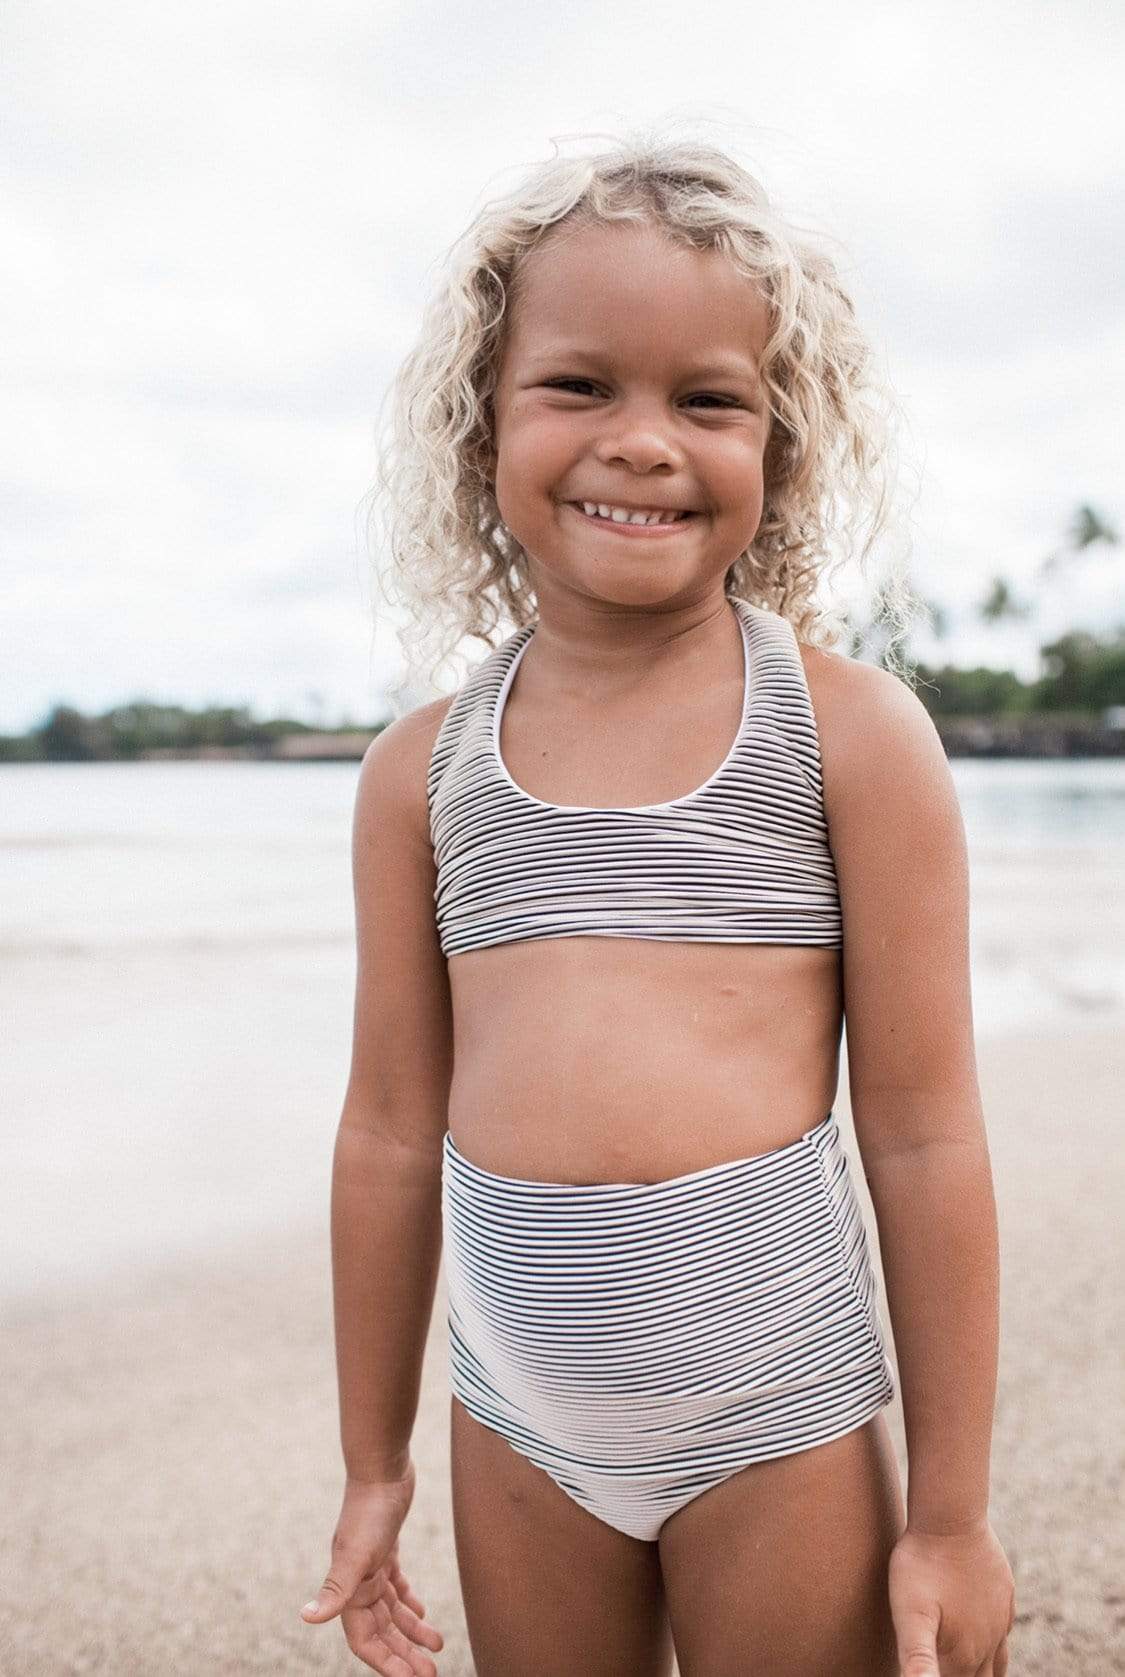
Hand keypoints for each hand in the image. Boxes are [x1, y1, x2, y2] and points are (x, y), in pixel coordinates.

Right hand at [300, 1458, 443, 1674]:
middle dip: (404, 1654)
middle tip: (431, 1672)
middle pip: (382, 1631)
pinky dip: (409, 1603)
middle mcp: (358, 1582)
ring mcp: (372, 1566)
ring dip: (412, 1632)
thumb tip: (306, 1618)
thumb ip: (335, 1588)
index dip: (385, 1662)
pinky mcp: (387, 1550)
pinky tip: (423, 1613)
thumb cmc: (369, 1510)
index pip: (364, 1640)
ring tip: (437, 1647)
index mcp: (350, 1590)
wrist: (382, 1468)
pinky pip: (396, 1586)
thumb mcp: (356, 1553)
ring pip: (392, 1611)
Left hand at [889, 1520, 1014, 1675]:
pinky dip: (995, 1644)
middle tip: (951, 1669)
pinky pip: (1003, 1630)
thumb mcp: (910, 1614)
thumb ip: (917, 1659)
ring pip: (997, 1662)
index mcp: (964, 1655)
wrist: (951, 1518)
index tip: (934, 1672)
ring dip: (983, 1671)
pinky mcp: (1004, 1595)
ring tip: (971, 1671)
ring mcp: (999, 1618)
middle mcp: (987, 1643)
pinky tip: (986, 1639)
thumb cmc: (922, 1565)